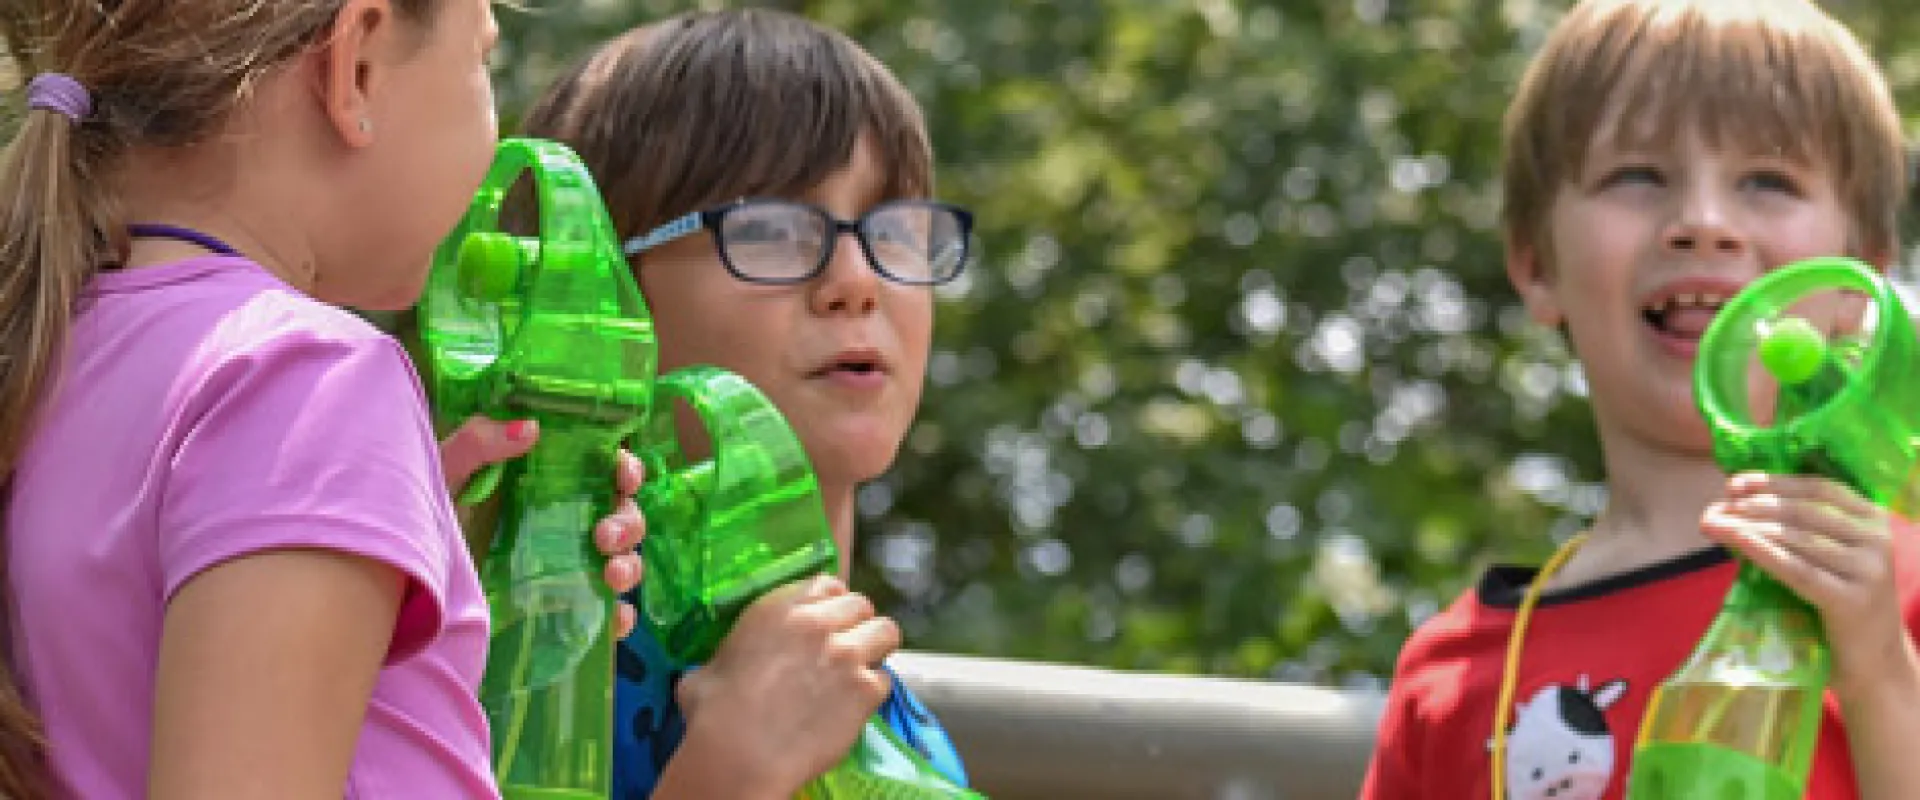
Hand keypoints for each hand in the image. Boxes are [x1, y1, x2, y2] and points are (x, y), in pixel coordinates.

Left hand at [439, 416, 646, 637]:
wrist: (394, 581)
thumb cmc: (421, 516)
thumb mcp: (442, 472)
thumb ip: (478, 444)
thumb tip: (531, 427)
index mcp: (548, 485)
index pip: (605, 470)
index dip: (625, 469)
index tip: (620, 474)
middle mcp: (565, 524)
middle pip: (623, 516)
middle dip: (627, 523)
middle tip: (603, 537)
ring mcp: (566, 568)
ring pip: (623, 562)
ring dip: (630, 566)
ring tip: (610, 574)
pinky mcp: (558, 610)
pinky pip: (604, 614)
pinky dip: (620, 616)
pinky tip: (614, 616)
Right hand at [673, 575, 899, 794]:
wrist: (740, 752)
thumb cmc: (714, 711)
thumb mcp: (712, 665)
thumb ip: (733, 653)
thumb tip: (722, 667)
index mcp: (781, 607)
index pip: (828, 584)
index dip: (832, 604)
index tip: (827, 622)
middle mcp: (819, 622)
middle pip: (862, 606)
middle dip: (857, 624)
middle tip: (844, 650)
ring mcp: (847, 654)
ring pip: (886, 633)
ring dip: (875, 649)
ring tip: (860, 671)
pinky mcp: (865, 690)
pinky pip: (885, 681)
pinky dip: (873, 693)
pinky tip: (854, 707)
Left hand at [1702, 472, 1912, 692]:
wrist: (1875, 662)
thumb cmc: (1842, 604)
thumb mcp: (1832, 557)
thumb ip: (1801, 529)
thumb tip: (1734, 503)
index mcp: (1874, 519)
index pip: (1819, 489)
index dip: (1774, 482)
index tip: (1733, 483)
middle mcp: (1877, 539)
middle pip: (1802, 511)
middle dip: (1752, 506)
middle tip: (1713, 509)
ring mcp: (1868, 570)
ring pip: (1796, 537)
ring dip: (1747, 527)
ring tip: (1712, 524)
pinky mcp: (1851, 600)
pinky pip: (1797, 569)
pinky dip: (1763, 551)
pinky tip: (1737, 541)